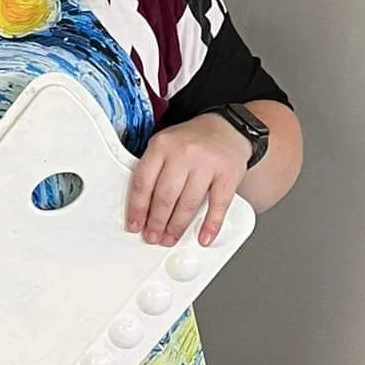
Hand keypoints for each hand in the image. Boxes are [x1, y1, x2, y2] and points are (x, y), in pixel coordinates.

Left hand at [127, 114, 250, 247]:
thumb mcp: (165, 146)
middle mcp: (183, 153)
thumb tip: (142, 208)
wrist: (227, 127)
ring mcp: (207, 164)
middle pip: (165, 196)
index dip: (138, 208)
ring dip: (177, 226)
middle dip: (157, 222)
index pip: (143, 182)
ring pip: (188, 203)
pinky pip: (218, 205)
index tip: (135, 225)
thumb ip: (153, 170)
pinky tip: (203, 236)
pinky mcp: (228, 174)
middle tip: (153, 236)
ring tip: (170, 238)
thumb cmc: (192, 141)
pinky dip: (210, 224)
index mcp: (161, 146)